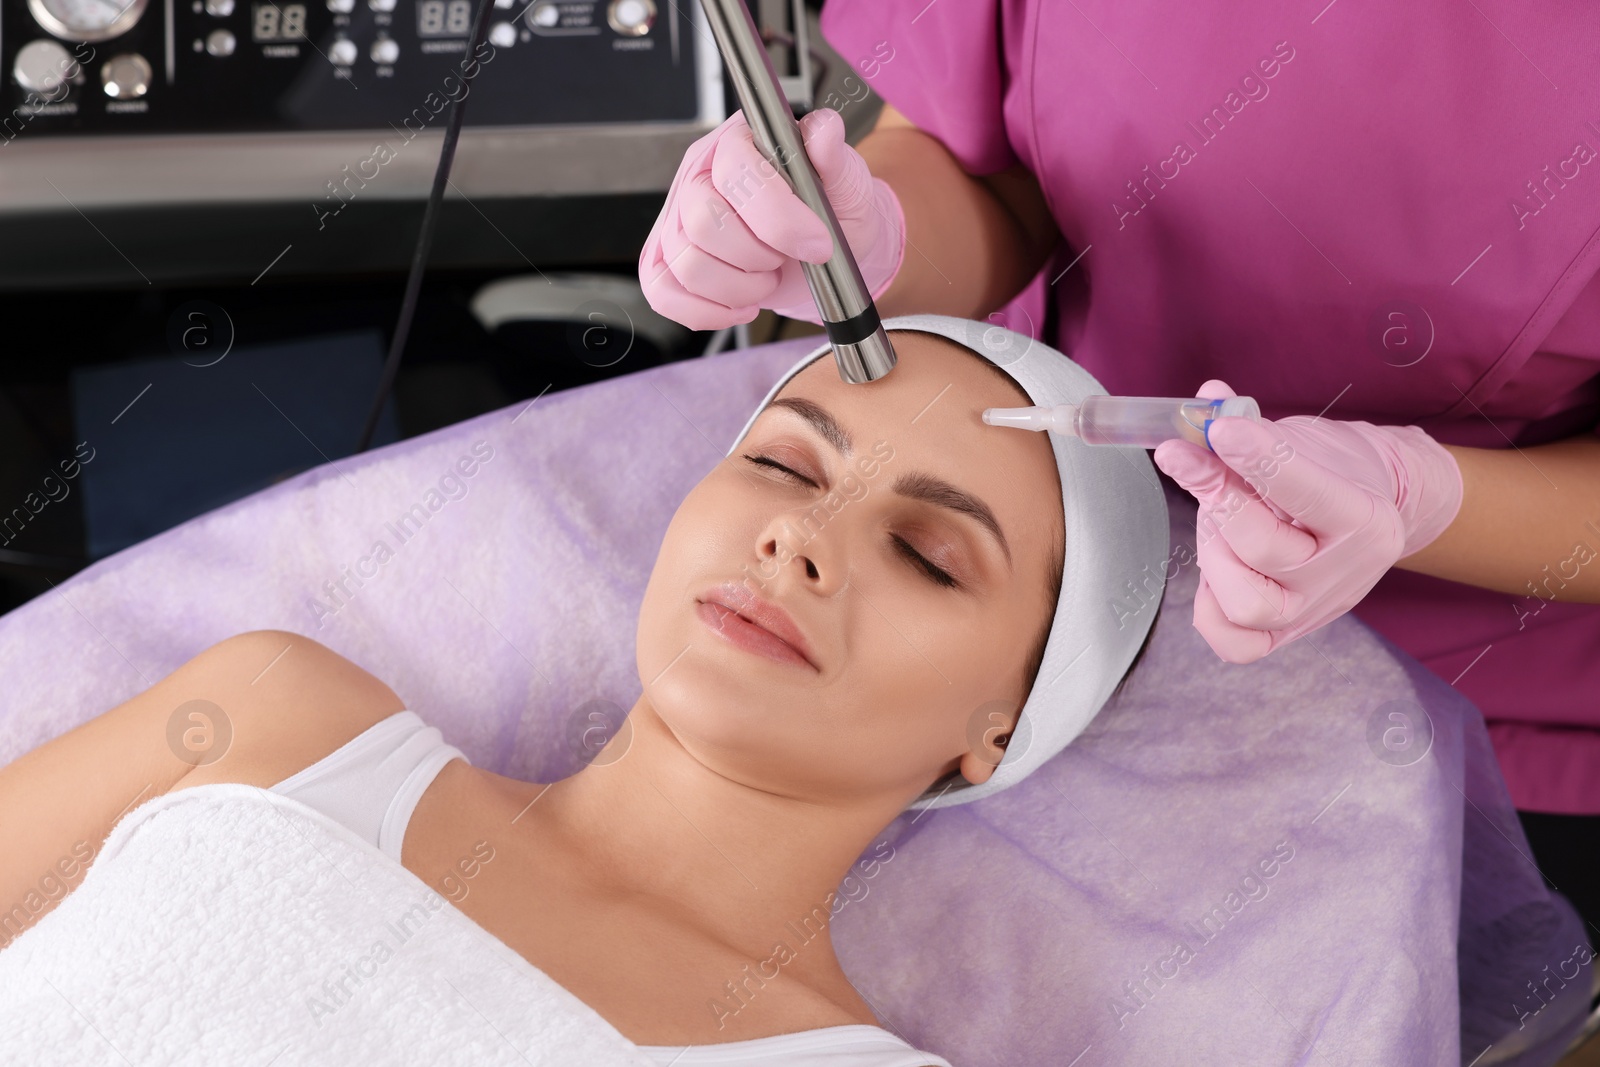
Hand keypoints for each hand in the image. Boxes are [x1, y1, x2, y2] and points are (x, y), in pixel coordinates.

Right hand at [638, 107, 905, 330]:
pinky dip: (708, 311)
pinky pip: (663, 293)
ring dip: (740, 288)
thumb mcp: (845, 181)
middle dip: (757, 256)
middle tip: (784, 257)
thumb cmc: (830, 209)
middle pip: (703, 223)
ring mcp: (676, 221)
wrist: (820, 250)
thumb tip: (824, 131)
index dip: (778, 219)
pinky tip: (742, 306)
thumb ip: (833, 157)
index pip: (737, 174)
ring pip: (689, 265)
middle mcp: (697, 178)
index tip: (817, 244)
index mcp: (735, 144)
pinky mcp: (667, 262)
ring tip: (767, 277)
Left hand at [1152, 380, 1463, 662]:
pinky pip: (1234, 645)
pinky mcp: (1286, 635)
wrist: (1373, 510)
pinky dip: (1209, 609)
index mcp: (1365, 518)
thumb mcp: (1302, 438)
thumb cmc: (1332, 469)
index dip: (1256, 458)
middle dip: (1219, 502)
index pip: (1304, 491)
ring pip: (1244, 603)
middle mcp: (1343, 573)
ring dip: (1213, 555)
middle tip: (1202, 468)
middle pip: (1262, 548)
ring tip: (1217, 522)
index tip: (1218, 430)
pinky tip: (1215, 566)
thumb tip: (1205, 400)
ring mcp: (1313, 611)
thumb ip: (1250, 423)